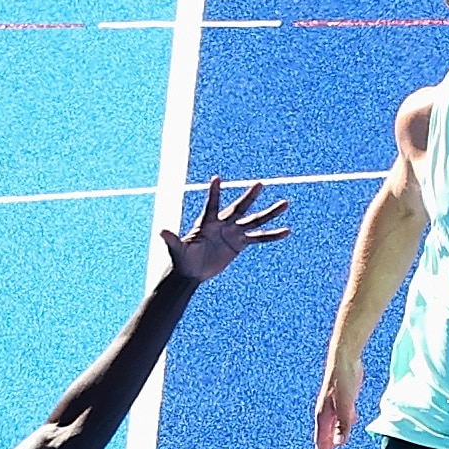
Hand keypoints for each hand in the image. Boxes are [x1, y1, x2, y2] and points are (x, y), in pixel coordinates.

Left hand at [165, 173, 291, 282]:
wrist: (192, 271)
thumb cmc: (182, 258)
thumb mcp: (176, 250)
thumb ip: (171, 239)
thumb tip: (161, 231)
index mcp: (207, 222)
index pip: (212, 205)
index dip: (214, 193)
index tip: (216, 178)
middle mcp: (223, 223)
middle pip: (239, 208)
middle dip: (249, 197)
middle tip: (260, 184)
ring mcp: (233, 232)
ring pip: (255, 220)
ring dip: (270, 213)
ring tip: (285, 203)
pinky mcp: (240, 244)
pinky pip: (259, 238)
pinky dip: (272, 235)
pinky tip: (286, 231)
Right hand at [311, 381, 359, 448]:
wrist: (344, 359)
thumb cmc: (343, 381)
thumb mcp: (346, 406)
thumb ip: (344, 425)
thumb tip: (340, 444)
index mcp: (323, 416)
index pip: (322, 441)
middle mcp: (326, 413)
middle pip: (325, 436)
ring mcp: (333, 405)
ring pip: (332, 426)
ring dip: (334, 437)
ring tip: (336, 447)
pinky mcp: (340, 399)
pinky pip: (341, 415)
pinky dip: (344, 423)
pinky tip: (352, 421)